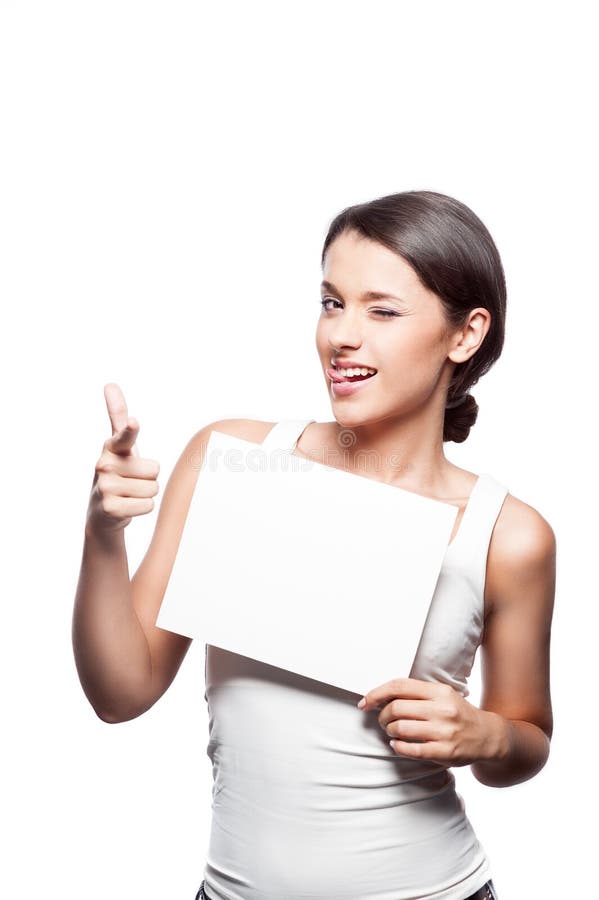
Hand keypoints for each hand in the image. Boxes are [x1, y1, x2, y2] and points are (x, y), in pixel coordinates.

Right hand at [86, 383, 160, 533]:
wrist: (102, 513)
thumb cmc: (117, 473)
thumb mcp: (119, 446)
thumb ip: (118, 417)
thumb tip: (110, 384)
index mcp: (111, 448)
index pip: (124, 436)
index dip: (131, 430)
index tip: (135, 423)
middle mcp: (105, 465)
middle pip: (154, 470)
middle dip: (148, 479)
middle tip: (131, 483)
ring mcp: (106, 487)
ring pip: (153, 488)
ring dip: (145, 494)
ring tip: (129, 495)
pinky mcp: (111, 508)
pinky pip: (148, 505)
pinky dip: (142, 508)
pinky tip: (127, 507)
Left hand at [357, 677, 504, 766]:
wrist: (488, 736)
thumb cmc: (459, 714)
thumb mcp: (443, 695)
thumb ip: (417, 694)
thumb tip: (382, 696)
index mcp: (439, 691)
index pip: (399, 686)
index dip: (377, 694)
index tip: (365, 702)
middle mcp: (441, 709)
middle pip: (396, 708)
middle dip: (382, 716)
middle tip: (383, 720)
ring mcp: (443, 731)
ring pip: (400, 728)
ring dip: (389, 731)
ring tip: (392, 732)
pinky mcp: (444, 752)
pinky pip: (411, 749)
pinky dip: (398, 746)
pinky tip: (398, 744)